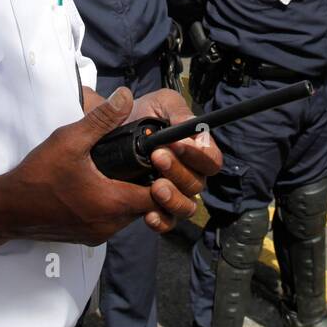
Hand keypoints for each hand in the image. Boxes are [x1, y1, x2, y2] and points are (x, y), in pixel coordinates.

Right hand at [0, 89, 193, 244]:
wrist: (7, 209)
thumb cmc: (37, 176)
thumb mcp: (70, 140)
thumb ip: (101, 119)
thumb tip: (125, 97)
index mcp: (111, 203)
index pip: (158, 196)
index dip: (164, 177)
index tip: (158, 158)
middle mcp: (110, 225)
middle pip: (147, 206)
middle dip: (150, 184)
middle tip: (145, 160)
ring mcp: (98, 234)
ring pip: (130, 215)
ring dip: (132, 194)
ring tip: (125, 170)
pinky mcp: (87, 237)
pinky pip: (113, 221)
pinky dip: (115, 204)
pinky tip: (104, 184)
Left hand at [126, 88, 222, 224]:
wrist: (114, 130)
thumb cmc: (145, 114)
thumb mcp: (162, 103)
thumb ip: (179, 112)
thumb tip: (192, 129)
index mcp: (196, 151)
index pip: (211, 160)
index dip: (200, 155)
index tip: (179, 144)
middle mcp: (190, 175)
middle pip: (197, 183)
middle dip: (178, 170)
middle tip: (157, 156)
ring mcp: (175, 194)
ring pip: (186, 206)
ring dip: (172, 197)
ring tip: (155, 186)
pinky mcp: (158, 209)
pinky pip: (167, 222)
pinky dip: (160, 220)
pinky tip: (148, 214)